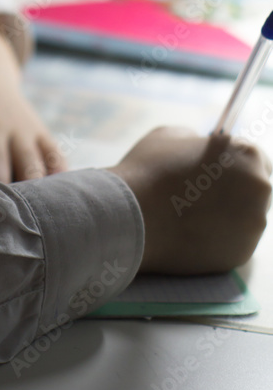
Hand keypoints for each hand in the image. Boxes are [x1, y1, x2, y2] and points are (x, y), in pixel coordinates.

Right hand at [108, 126, 271, 273]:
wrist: (130, 216)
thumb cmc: (148, 169)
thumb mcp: (171, 136)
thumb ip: (196, 140)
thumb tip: (199, 150)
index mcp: (247, 155)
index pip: (256, 159)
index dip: (234, 164)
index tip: (216, 172)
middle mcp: (260, 189)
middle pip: (254, 190)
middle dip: (234, 191)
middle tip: (201, 196)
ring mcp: (253, 225)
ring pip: (247, 219)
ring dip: (227, 217)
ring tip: (192, 217)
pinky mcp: (241, 254)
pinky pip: (234, 243)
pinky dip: (218, 240)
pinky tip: (191, 234)